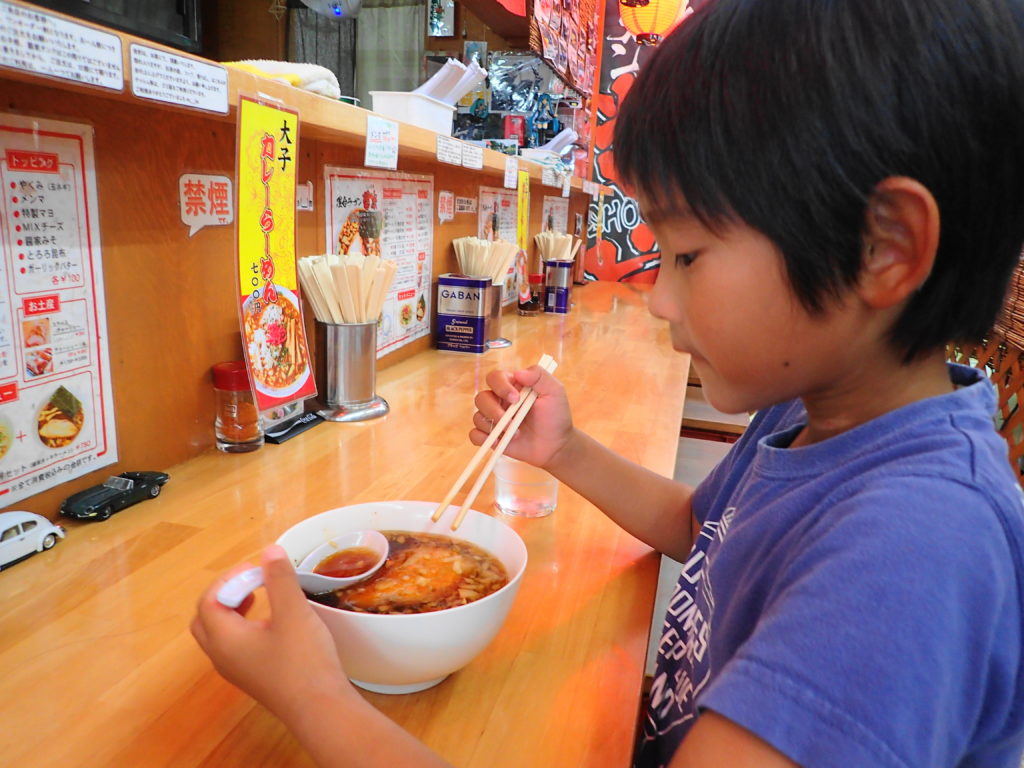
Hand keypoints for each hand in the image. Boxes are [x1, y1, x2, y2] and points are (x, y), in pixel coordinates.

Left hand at [191, 545, 355, 725]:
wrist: (319, 708)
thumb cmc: (303, 660)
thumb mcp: (293, 612)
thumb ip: (279, 579)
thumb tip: (269, 550)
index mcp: (223, 639)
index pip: (208, 600)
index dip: (229, 579)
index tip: (255, 568)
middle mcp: (222, 656)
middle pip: (206, 618)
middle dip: (225, 593)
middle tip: (251, 580)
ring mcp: (236, 670)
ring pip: (219, 633)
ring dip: (233, 609)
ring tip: (259, 595)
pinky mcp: (252, 677)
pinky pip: (234, 646)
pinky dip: (243, 626)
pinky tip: (272, 622)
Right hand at [471, 363, 574, 470]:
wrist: (556, 445)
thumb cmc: (555, 416)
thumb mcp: (554, 391)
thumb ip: (539, 376)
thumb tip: (518, 372)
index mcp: (512, 386)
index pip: (495, 378)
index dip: (501, 386)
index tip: (515, 399)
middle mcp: (499, 400)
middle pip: (481, 398)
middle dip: (493, 410)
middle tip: (512, 421)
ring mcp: (494, 419)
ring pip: (477, 416)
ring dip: (493, 426)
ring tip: (514, 434)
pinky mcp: (492, 437)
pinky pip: (475, 434)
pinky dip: (483, 438)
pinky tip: (499, 441)